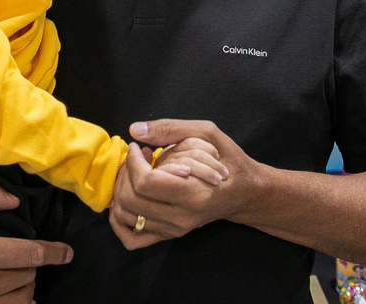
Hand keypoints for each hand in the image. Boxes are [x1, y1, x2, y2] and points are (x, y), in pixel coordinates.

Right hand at [0, 179, 72, 303]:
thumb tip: (15, 202)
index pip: (32, 254)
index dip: (55, 253)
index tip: (67, 253)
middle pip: (28, 276)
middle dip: (34, 265)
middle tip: (30, 255)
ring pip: (21, 299)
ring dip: (27, 285)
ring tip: (23, 274)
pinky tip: (18, 296)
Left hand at [108, 120, 255, 249]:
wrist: (245, 193)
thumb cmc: (229, 161)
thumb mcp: (207, 134)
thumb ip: (170, 128)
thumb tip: (134, 130)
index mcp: (194, 194)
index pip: (145, 183)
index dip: (133, 162)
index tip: (138, 148)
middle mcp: (182, 218)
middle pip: (130, 201)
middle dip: (124, 174)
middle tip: (135, 158)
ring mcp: (174, 230)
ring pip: (125, 216)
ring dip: (121, 189)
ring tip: (135, 172)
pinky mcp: (169, 234)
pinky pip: (132, 238)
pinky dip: (120, 220)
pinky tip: (129, 196)